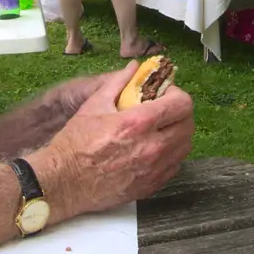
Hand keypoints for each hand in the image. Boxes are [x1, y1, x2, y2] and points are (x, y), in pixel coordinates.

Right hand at [31, 62, 194, 220]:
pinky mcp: (152, 186)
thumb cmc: (76, 142)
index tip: (165, 93)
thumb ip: (119, 83)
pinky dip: (171, 154)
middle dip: (179, 112)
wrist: (65, 181)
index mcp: (138, 123)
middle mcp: (152, 147)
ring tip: (161, 128)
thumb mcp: (95, 105)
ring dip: (178, 133)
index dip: (177, 94)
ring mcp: (154, 170)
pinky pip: (175, 165)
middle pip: (188, 125)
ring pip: (185, 146)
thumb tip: (134, 67)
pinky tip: (155, 148)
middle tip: (164, 109)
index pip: (181, 104)